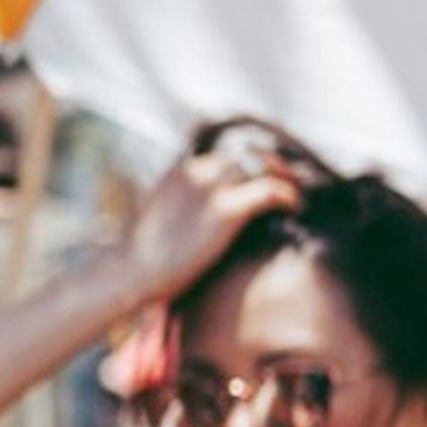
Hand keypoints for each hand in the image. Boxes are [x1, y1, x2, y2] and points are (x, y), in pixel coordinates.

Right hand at [111, 132, 308, 303]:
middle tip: (288, 180)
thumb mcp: (159, 218)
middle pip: (248, 153)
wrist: (130, 273)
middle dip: (271, 164)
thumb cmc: (141, 257)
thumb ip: (180, 204)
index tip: (262, 176)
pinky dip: (288, 196)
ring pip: (263, 164)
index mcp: (181, 171)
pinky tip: (295, 207)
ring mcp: (212, 189)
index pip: (226, 155)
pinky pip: (271, 190)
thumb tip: (193, 214)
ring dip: (285, 175)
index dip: (249, 164)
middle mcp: (198, 171)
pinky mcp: (227, 210)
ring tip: (295, 193)